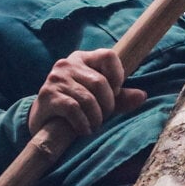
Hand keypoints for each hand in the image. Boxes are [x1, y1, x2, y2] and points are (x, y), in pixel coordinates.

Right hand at [28, 49, 147, 135]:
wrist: (41, 121)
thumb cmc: (75, 106)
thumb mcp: (98, 99)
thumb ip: (120, 97)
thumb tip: (142, 96)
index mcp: (83, 58)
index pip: (108, 55)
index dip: (118, 75)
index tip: (115, 93)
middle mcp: (67, 64)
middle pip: (100, 82)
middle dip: (107, 105)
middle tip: (104, 117)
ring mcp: (55, 78)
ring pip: (88, 98)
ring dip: (96, 118)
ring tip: (94, 126)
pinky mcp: (47, 95)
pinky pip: (74, 109)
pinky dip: (83, 123)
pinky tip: (84, 130)